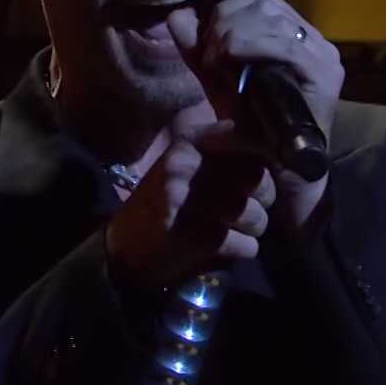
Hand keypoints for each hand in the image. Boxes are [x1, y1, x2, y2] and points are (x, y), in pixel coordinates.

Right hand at [105, 119, 277, 289]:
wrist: (122, 250)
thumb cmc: (158, 206)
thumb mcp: (179, 166)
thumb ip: (213, 145)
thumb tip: (250, 134)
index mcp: (186, 148)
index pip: (244, 142)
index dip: (262, 161)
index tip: (256, 177)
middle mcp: (188, 169)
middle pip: (257, 178)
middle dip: (264, 199)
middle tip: (251, 209)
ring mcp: (193, 204)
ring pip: (256, 215)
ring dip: (254, 229)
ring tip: (237, 231)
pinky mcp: (198, 238)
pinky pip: (246, 245)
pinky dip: (244, 250)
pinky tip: (228, 248)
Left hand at [165, 0, 341, 233]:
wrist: (281, 175)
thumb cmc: (252, 130)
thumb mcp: (218, 83)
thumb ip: (198, 51)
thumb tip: (176, 15)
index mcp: (294, 34)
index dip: (225, 10)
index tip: (205, 42)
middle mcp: (314, 40)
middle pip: (262, 1)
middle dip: (223, 23)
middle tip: (207, 56)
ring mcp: (323, 55)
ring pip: (269, 16)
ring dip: (230, 35)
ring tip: (216, 65)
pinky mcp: (324, 74)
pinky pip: (283, 44)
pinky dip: (246, 47)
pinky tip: (227, 65)